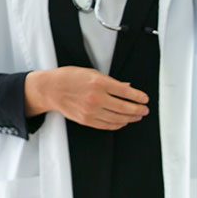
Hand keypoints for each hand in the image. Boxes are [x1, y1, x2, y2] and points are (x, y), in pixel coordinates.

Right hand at [24, 66, 149, 130]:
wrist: (51, 89)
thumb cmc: (70, 78)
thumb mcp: (91, 72)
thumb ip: (110, 81)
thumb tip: (127, 86)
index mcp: (99, 82)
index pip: (125, 91)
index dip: (138, 96)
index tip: (145, 99)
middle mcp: (96, 98)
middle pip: (124, 107)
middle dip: (138, 109)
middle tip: (145, 110)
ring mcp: (91, 111)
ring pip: (118, 118)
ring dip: (131, 118)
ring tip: (137, 116)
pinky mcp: (87, 120)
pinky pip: (108, 125)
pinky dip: (118, 124)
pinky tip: (124, 121)